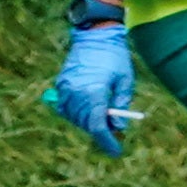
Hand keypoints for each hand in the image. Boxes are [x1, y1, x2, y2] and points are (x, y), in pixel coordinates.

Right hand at [45, 12, 137, 157]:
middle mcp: (77, 93)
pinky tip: (86, 110)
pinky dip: (76, 114)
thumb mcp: (125, 81)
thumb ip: (121, 105)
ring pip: (75, 118)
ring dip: (88, 123)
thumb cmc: (115, 57)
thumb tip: (118, 127)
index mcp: (95, 92)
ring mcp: (66, 89)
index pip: (98, 126)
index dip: (107, 141)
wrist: (94, 35)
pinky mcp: (61, 84)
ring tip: (103, 119)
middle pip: (86, 124)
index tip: (116, 151)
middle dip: (100, 132)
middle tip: (114, 135)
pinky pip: (66, 107)